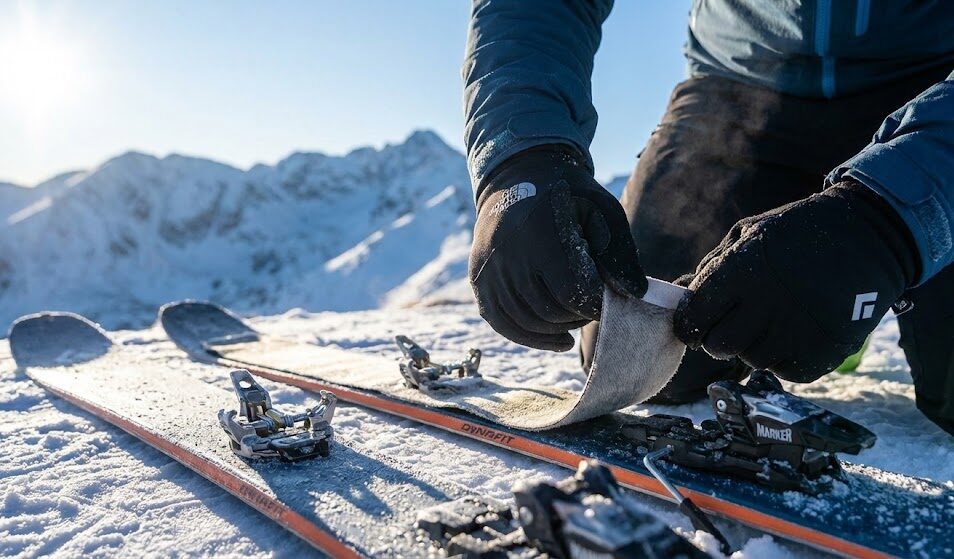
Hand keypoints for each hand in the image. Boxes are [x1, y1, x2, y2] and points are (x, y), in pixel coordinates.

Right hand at [470, 145, 646, 350]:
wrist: (519, 175)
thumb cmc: (569, 195)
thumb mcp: (602, 211)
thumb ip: (619, 253)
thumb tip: (634, 294)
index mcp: (541, 236)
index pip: (572, 292)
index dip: (596, 304)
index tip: (609, 298)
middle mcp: (508, 254)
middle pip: (550, 312)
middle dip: (579, 316)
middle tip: (594, 305)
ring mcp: (489, 268)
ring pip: (528, 322)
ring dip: (559, 328)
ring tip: (577, 316)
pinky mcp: (478, 278)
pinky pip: (501, 322)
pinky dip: (530, 338)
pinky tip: (558, 340)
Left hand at [674, 181, 916, 380]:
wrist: (870, 235)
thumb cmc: (799, 232)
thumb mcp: (750, 235)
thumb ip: (711, 267)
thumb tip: (676, 293)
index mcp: (741, 272)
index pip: (695, 317)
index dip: (689, 324)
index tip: (695, 324)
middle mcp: (766, 305)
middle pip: (718, 347)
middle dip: (718, 338)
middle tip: (732, 324)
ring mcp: (795, 332)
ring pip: (751, 360)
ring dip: (754, 345)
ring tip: (773, 320)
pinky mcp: (822, 353)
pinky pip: (784, 370)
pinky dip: (784, 356)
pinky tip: (794, 331)